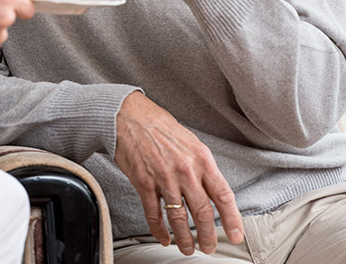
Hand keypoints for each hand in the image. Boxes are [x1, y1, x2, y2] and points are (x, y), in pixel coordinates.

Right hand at [114, 92, 243, 254]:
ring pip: (179, 218)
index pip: (223, 195)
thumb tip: (211, 190)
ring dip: (185, 238)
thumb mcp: (189, 141)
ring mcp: (164, 178)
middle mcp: (185, 170)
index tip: (235, 235)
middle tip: (208, 247)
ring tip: (187, 248)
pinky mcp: (144, 182)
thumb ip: (201, 166)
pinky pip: (154, 213)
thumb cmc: (157, 125)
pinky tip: (163, 236)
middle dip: (208, 236)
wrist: (127, 115)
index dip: (232, 219)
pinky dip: (159, 229)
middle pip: (203, 213)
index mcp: (201, 158)